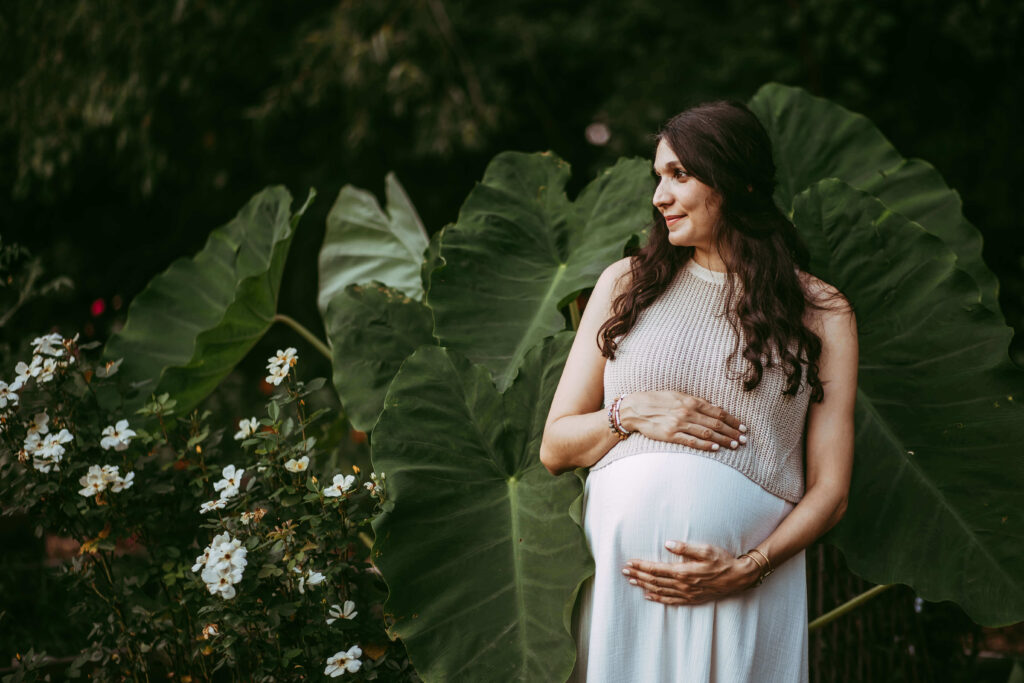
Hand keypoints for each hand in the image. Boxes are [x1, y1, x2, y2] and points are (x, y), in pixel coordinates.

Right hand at [618, 391, 746, 451]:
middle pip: (716, 423)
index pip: (718, 411)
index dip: (732, 420)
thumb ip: (696, 402)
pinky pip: (692, 441)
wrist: (635, 408)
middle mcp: (687, 412)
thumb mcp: (678, 396)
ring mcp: (679, 424)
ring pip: (707, 433)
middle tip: (744, 439)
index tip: (742, 427)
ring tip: (735, 445)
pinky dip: (705, 445)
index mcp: (691, 401)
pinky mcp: (671, 435)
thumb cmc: (657, 401)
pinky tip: (715, 448)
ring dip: (723, 440)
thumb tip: (715, 407)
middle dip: (732, 432)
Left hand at [622, 541, 760, 604]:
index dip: (641, 566)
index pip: (656, 569)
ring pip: (660, 591)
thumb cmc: (723, 561)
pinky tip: (649, 596)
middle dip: (638, 575)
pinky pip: (670, 600)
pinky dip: (657, 598)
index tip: (629, 563)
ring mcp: (687, 594)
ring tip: (631, 581)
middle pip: (654, 581)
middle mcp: (683, 585)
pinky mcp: (692, 599)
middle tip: (624, 571)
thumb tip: (667, 544)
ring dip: (644, 586)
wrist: (738, 578)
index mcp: (684, 572)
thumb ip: (686, 548)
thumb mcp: (706, 550)